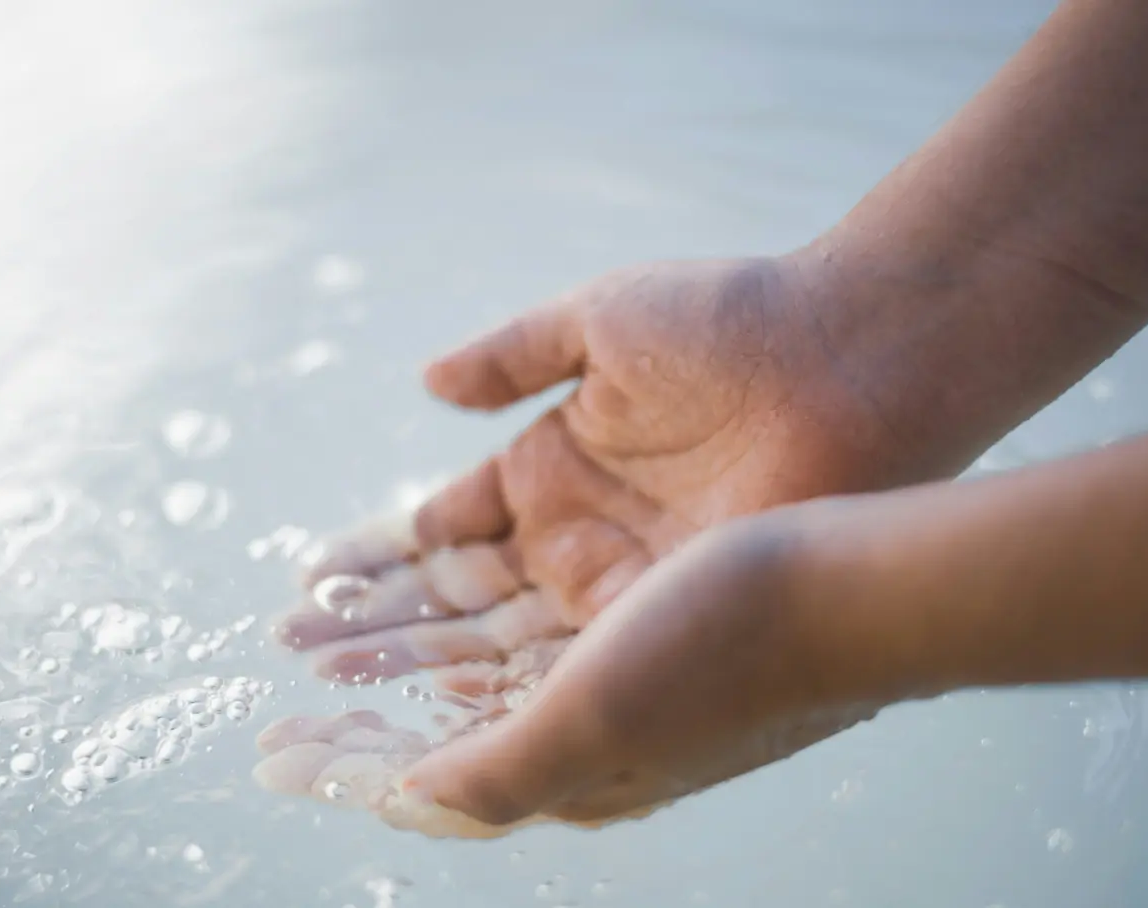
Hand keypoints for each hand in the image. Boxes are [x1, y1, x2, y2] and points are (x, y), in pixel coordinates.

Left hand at [253, 516, 882, 834]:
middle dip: (363, 691)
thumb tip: (399, 799)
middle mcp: (594, 719)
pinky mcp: (637, 590)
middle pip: (446, 711)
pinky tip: (432, 555)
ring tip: (335, 603)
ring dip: (403, 627)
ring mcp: (618, 653)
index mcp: (579, 771)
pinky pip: (524, 589)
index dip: (349, 765)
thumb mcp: (595, 722)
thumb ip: (491, 775)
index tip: (273, 751)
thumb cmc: (733, 653)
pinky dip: (463, 579)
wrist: (858, 575)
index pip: (435, 778)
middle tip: (288, 654)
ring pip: (478, 644)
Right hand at [273, 255, 927, 683]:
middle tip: (294, 651)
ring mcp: (621, 584)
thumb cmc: (734, 323)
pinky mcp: (667, 616)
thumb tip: (428, 382)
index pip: (447, 529)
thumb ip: (513, 354)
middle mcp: (580, 537)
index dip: (380, 556)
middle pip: (460, 599)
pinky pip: (570, 664)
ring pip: (501, 642)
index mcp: (556, 465)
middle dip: (378, 623)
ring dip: (418, 662)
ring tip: (331, 685)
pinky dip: (502, 686)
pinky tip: (432, 702)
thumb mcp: (600, 322)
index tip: (307, 582)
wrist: (852, 360)